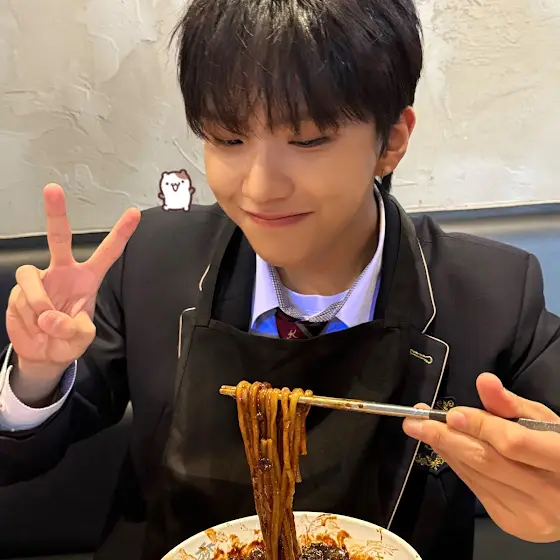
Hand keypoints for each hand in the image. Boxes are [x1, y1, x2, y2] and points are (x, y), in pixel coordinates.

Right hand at [6, 184, 139, 401]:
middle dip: (56, 213)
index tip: (134, 213)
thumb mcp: (82, 339)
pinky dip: (28, 316)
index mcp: (87, 279)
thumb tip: (53, 318)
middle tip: (52, 189)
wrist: (43, 354)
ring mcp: (39, 280)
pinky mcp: (19, 292)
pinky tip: (34, 325)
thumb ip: (75, 330)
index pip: (107, 253)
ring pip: (31, 276)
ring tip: (45, 322)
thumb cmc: (67, 340)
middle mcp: (63, 273)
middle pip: (59, 237)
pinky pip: (20, 298)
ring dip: (38, 302)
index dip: (121, 233)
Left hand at [403, 373, 559, 542]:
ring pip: (476, 475)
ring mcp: (528, 514)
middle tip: (415, 421)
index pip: (512, 443)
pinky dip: (457, 465)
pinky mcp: (510, 522)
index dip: (479, 426)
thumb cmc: (559, 450)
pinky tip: (444, 447)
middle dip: (446, 438)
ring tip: (422, 428)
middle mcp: (546, 494)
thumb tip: (484, 381)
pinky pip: (475, 487)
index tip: (451, 414)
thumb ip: (511, 404)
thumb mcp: (545, 422)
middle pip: (486, 461)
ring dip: (445, 449)